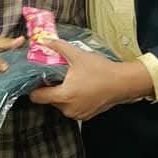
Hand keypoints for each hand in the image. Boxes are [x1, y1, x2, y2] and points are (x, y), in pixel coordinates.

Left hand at [28, 40, 154, 120]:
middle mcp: (69, 109)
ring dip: (62, 93)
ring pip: (60, 104)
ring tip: (70, 80)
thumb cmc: (102, 71)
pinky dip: (72, 99)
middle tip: (56, 75)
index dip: (34, 87)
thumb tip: (45, 41)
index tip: (37, 79)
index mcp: (65, 96)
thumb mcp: (78, 55)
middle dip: (51, 87)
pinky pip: (72, 107)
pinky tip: (79, 87)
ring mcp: (78, 114)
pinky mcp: (85, 116)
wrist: (123, 83)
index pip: (37, 97)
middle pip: (49, 100)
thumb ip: (59, 47)